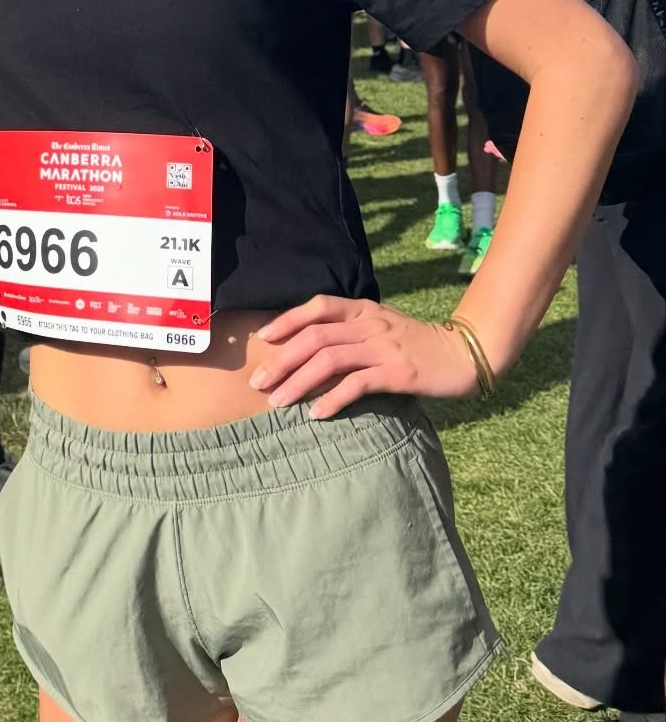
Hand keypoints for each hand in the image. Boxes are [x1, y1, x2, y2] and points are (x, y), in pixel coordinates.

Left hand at [248, 295, 478, 418]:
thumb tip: (308, 347)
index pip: (318, 306)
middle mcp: (369, 324)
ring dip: (298, 382)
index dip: (287, 320)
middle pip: (315, 337)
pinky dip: (332, 399)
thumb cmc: (417, 344)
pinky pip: (357, 385)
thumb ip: (351, 330)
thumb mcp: (382, 326)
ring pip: (329, 360)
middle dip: (282, 360)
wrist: (463, 354)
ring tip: (278, 402)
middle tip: (259, 383)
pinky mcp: (397, 373)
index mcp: (363, 309)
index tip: (263, 339)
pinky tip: (317, 414)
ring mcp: (383, 347)